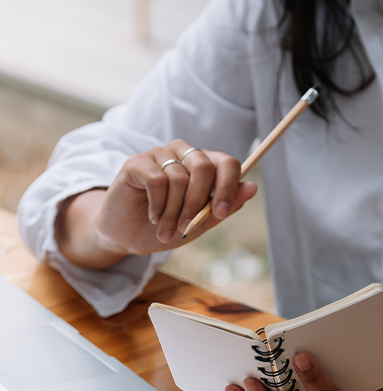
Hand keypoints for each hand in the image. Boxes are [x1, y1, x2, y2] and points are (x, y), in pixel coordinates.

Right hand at [55, 139, 256, 267]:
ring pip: (180, 178)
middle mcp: (183, 154)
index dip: (228, 187)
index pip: (227, 163)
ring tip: (165, 230)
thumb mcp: (198, 224)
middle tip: (185, 228)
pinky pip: (158, 180)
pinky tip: (153, 217)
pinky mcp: (137, 162)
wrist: (126, 236)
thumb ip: (223, 208)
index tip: (221, 214)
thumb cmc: (163, 228)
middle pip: (204, 168)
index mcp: (203, 166)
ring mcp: (159, 154)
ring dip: (173, 213)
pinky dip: (158, 205)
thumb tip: (252, 188)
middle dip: (197, 205)